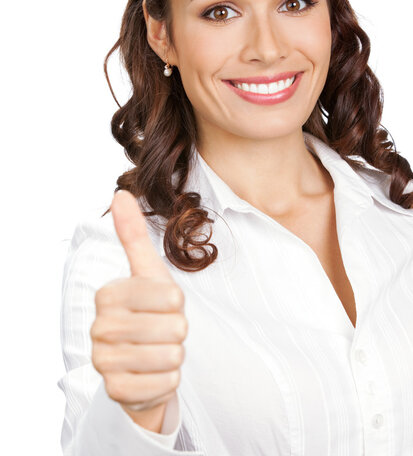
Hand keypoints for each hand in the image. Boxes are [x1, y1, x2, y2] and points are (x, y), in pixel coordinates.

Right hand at [90, 189, 186, 412]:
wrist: (138, 364)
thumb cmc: (148, 312)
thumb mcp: (147, 274)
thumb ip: (133, 235)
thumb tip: (120, 194)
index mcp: (108, 294)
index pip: (171, 297)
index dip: (178, 304)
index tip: (164, 306)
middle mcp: (100, 328)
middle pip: (175, 328)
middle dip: (178, 332)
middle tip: (162, 332)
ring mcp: (104, 362)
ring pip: (171, 357)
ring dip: (175, 356)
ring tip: (159, 351)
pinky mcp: (116, 392)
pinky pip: (165, 385)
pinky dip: (169, 381)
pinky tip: (153, 374)